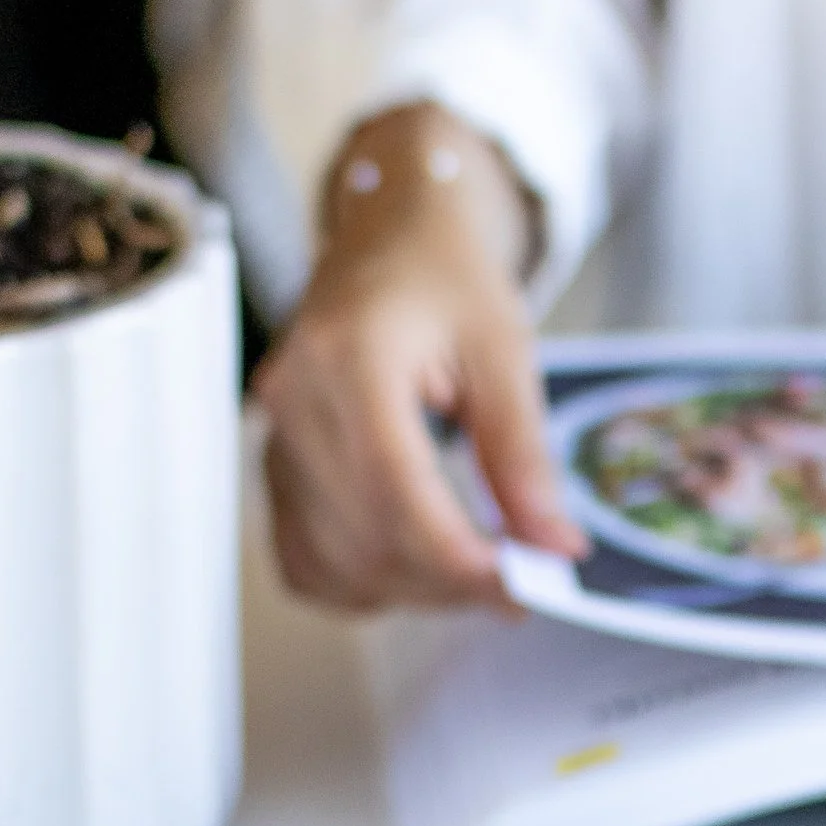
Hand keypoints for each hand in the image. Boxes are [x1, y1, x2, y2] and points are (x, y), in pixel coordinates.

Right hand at [253, 103, 587, 609]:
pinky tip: (414, 566)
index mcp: (350, 357)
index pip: (397, 494)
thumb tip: (551, 547)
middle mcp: (295, 399)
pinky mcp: (273, 463)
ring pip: (334, 561)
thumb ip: (523, 455)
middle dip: (448, 582)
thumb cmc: (446, 277)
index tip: (525, 587)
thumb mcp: (505, 350)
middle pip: (365, 538)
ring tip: (472, 568)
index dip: (461, 561)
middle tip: (517, 582)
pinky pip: (303, 558)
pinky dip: (362, 582)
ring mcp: (274, 435)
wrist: (390, 236)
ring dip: (411, 589)